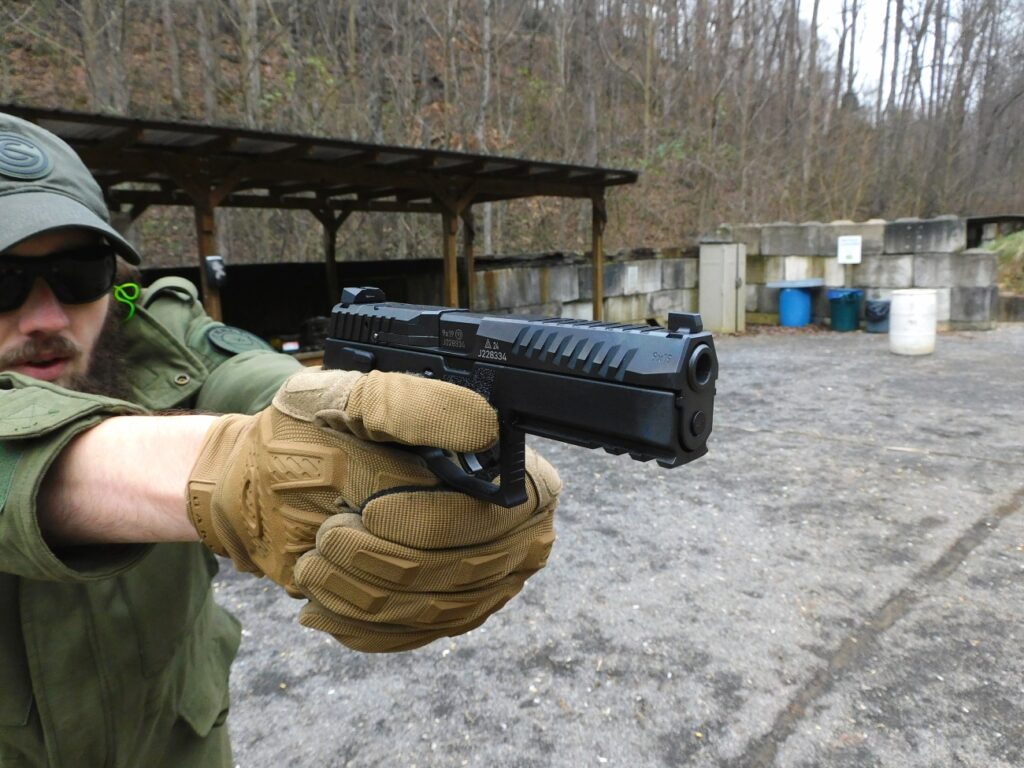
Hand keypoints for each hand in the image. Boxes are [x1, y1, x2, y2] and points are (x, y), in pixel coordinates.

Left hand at [186, 368, 504, 594]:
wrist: (272, 483)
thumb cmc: (314, 432)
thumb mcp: (349, 399)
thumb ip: (411, 407)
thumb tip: (481, 426)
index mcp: (500, 464)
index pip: (496, 511)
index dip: (434, 520)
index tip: (370, 512)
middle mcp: (507, 524)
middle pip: (466, 568)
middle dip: (383, 559)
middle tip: (327, 537)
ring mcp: (481, 577)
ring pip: (435, 609)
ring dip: (362, 591)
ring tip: (313, 564)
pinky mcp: (445, 614)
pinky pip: (412, 634)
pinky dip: (359, 621)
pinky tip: (321, 600)